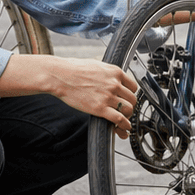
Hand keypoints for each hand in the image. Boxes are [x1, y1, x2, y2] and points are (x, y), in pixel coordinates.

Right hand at [0, 54, 139, 138]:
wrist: (60, 76)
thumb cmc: (74, 69)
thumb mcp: (97, 66)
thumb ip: (108, 74)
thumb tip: (112, 80)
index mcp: (115, 72)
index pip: (133, 86)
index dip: (131, 94)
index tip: (128, 99)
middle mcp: (114, 84)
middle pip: (132, 99)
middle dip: (130, 106)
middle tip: (125, 111)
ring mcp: (108, 96)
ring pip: (128, 109)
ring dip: (127, 116)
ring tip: (123, 119)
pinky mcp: (100, 108)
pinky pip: (119, 119)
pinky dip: (124, 125)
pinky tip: (124, 128)